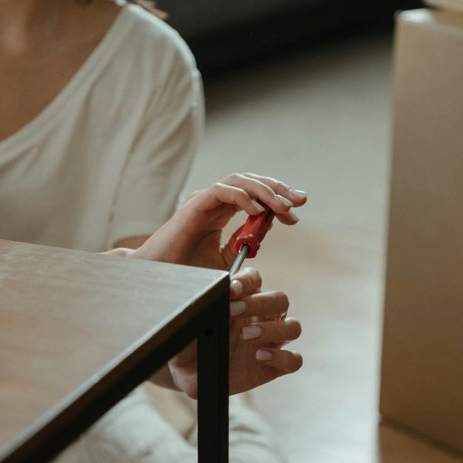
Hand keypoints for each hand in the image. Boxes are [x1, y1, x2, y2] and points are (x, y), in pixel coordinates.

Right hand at [125, 172, 306, 270]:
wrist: (162, 281)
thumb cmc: (188, 273)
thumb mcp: (224, 261)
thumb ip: (242, 244)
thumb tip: (264, 232)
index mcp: (222, 211)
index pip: (256, 195)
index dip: (279, 199)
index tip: (297, 213)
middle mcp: (215, 201)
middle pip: (252, 182)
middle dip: (279, 189)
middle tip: (300, 201)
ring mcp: (204, 200)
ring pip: (240, 181)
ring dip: (265, 191)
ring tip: (283, 207)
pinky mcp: (194, 205)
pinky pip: (222, 190)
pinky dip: (242, 197)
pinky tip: (257, 211)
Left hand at [169, 268, 302, 396]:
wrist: (188, 373)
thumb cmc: (190, 341)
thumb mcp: (191, 321)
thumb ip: (202, 306)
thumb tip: (210, 296)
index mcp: (244, 300)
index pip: (255, 280)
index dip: (247, 281)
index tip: (230, 289)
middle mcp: (262, 318)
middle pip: (280, 299)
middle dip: (259, 302)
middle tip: (235, 311)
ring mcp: (270, 342)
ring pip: (293, 327)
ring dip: (272, 328)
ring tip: (246, 335)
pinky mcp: (274, 367)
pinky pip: (294, 360)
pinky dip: (282, 357)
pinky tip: (260, 357)